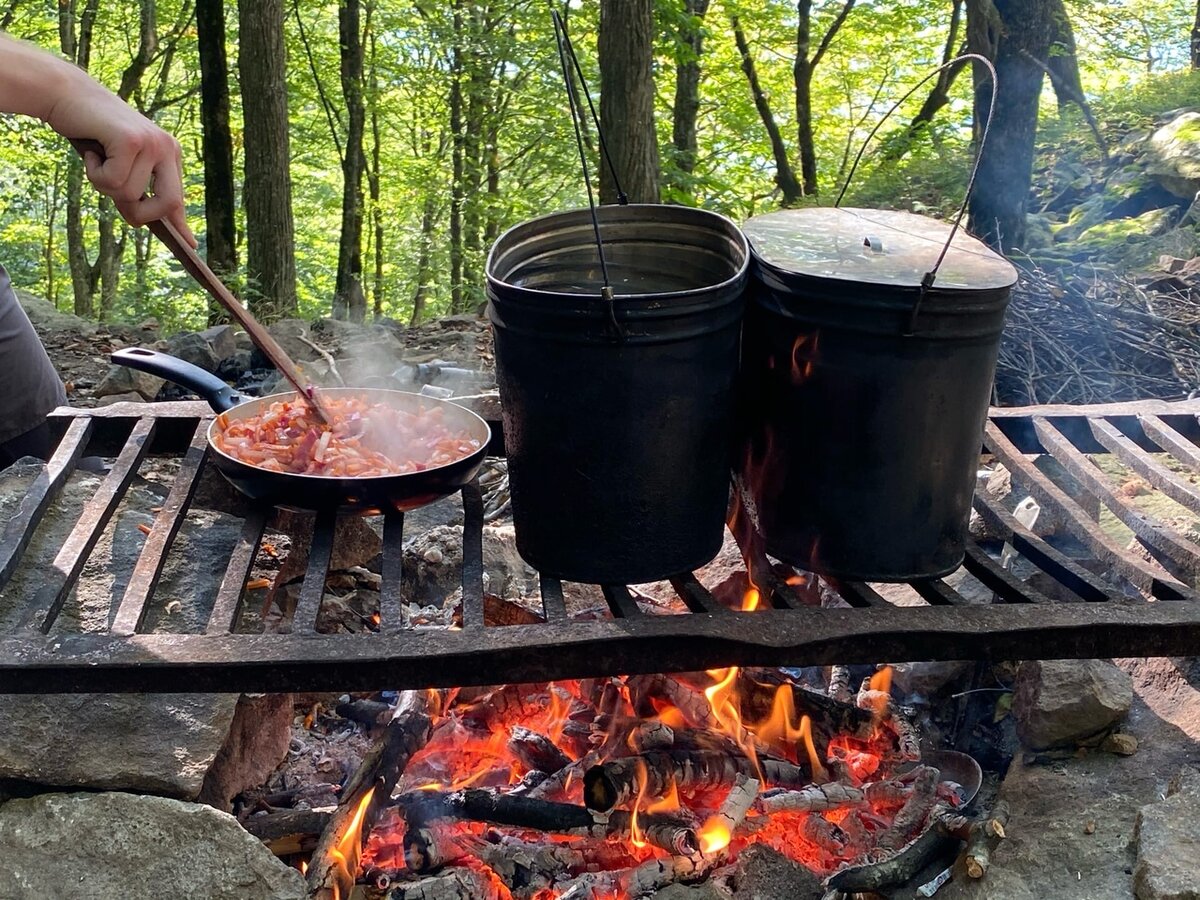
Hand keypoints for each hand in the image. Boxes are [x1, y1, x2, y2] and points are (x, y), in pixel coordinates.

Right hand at [46, 80, 195, 246]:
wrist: (65, 93)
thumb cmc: (89, 132)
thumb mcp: (117, 164)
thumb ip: (133, 189)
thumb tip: (140, 221)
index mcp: (169, 153)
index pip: (176, 196)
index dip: (180, 223)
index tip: (190, 245)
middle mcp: (167, 147)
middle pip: (168, 203)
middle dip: (141, 213)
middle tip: (116, 199)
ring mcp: (152, 143)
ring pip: (131, 195)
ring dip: (104, 184)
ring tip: (97, 159)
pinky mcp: (131, 140)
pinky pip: (113, 181)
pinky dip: (94, 173)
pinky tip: (91, 152)